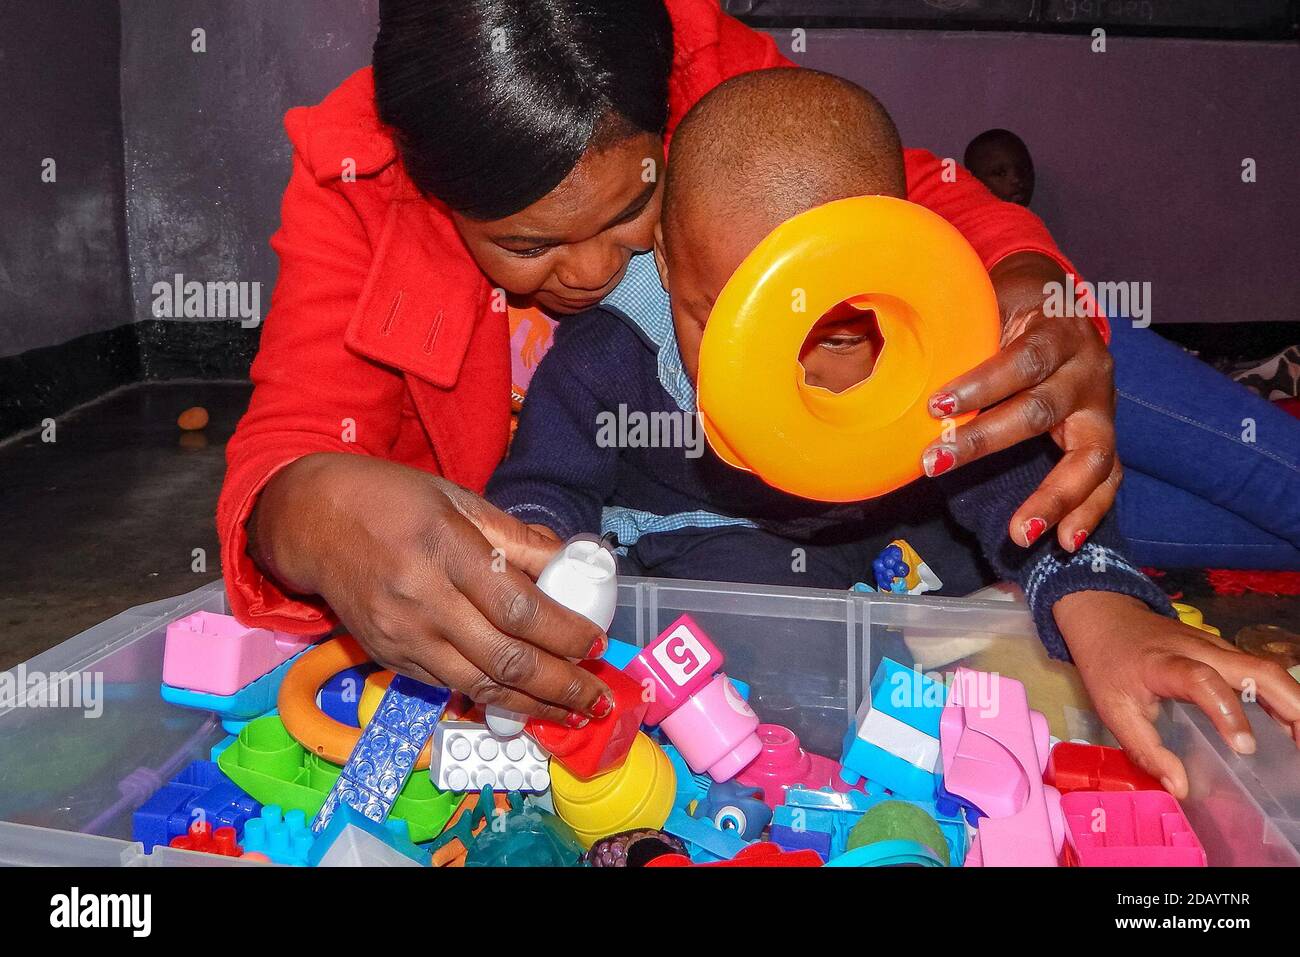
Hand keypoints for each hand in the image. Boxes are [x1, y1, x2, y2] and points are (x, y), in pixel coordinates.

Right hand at [249, 453, 609, 723]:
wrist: (313, 520)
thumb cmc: (394, 501)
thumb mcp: (460, 501)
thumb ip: (518, 539)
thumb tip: (572, 564)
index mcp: (446, 549)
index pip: (519, 609)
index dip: (565, 634)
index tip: (597, 644)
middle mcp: (422, 599)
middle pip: (505, 657)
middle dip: (561, 686)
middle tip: (597, 698)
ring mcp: (402, 635)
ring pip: (478, 685)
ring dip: (533, 706)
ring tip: (573, 714)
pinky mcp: (389, 657)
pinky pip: (449, 687)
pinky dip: (492, 699)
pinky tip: (524, 705)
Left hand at [922, 252, 1119, 550]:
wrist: (1059, 304)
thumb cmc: (1013, 311)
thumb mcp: (991, 307)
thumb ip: (963, 335)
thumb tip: (902, 365)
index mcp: (1059, 332)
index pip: (1022, 360)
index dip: (981, 384)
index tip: (936, 405)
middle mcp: (1089, 370)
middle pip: (1042, 410)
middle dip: (986, 442)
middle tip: (935, 465)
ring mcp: (1103, 407)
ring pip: (1089, 456)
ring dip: (1053, 496)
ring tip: (1021, 532)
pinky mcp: (1109, 436)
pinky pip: (1109, 479)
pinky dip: (1089, 512)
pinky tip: (1064, 541)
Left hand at [1056, 591, 1299, 797]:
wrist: (1107, 617)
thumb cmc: (1109, 664)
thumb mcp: (1113, 709)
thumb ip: (1145, 749)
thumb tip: (1180, 787)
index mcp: (1166, 664)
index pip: (1203, 680)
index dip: (1228, 711)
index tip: (1244, 747)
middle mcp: (1200, 650)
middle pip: (1257, 670)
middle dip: (1291, 707)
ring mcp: (1218, 648)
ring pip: (1267, 670)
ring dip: (1293, 704)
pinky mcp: (1226, 653)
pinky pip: (1261, 673)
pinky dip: (1281, 698)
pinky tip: (1287, 729)